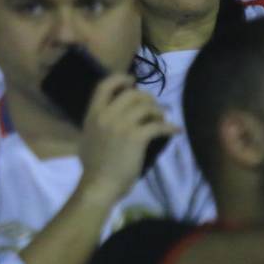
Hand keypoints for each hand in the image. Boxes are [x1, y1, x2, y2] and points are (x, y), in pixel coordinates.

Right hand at [78, 73, 178, 202]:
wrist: (99, 184)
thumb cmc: (93, 166)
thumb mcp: (88, 138)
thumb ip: (97, 123)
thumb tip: (110, 115)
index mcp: (92, 115)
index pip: (104, 85)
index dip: (121, 79)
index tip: (132, 81)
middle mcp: (106, 115)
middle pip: (132, 94)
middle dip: (147, 98)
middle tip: (154, 108)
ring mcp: (121, 125)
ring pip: (146, 106)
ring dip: (159, 112)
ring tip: (163, 121)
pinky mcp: (136, 137)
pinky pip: (158, 125)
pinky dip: (170, 127)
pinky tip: (175, 132)